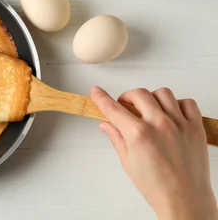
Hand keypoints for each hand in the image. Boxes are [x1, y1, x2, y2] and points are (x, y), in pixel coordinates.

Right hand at [91, 86, 216, 219]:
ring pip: (162, 93)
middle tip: (125, 106)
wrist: (184, 200)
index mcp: (138, 134)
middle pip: (138, 94)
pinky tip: (171, 114)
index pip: (113, 108)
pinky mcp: (195, 127)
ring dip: (151, 98)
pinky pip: (187, 103)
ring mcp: (179, 124)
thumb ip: (117, 138)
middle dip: (127, 97)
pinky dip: (178, 104)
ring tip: (149, 110)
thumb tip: (107, 125)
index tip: (96, 91)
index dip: (101, 97)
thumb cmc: (158, 187)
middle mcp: (159, 124)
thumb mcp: (128, 162)